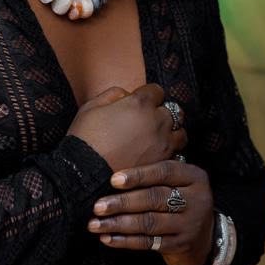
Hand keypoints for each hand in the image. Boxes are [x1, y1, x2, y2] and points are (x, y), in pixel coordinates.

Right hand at [67, 84, 187, 172]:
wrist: (84, 174)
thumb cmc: (85, 139)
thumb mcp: (91, 106)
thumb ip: (113, 94)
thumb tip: (126, 95)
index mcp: (140, 103)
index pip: (156, 90)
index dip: (147, 95)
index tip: (139, 103)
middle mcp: (157, 121)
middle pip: (173, 111)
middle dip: (162, 113)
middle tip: (148, 121)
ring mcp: (162, 144)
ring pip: (180, 133)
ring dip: (171, 133)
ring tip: (157, 139)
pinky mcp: (162, 164)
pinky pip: (176, 155)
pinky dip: (169, 153)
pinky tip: (155, 155)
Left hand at [87, 159, 214, 264]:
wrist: (204, 236)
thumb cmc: (180, 200)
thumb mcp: (178, 181)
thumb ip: (155, 174)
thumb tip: (113, 172)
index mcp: (194, 177)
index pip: (165, 172)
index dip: (138, 175)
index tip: (113, 180)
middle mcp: (197, 200)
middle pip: (155, 198)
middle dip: (123, 202)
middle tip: (98, 206)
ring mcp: (190, 225)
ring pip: (150, 222)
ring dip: (119, 223)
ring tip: (95, 224)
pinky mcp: (181, 245)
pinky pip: (149, 243)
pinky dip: (125, 240)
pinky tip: (108, 238)